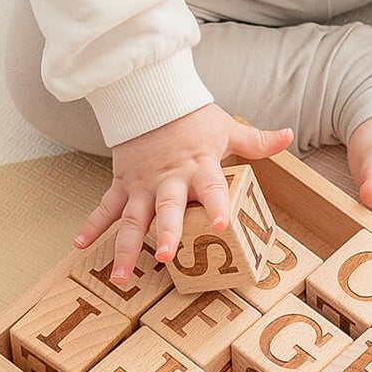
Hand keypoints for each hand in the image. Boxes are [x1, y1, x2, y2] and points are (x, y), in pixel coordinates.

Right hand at [73, 103, 293, 284]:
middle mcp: (169, 179)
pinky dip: (92, 225)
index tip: (223, 224)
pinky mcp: (123, 183)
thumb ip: (257, 141)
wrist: (151, 94)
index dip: (217, 204)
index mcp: (198, 166)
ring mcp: (142, 184)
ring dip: (126, 248)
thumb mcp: (226, 128)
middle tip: (167, 258)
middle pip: (168, 209)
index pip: (212, 187)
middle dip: (168, 233)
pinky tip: (81, 245)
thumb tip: (290, 135)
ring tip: (121, 277)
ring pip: (133, 219)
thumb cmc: (192, 117)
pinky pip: (106, 207)